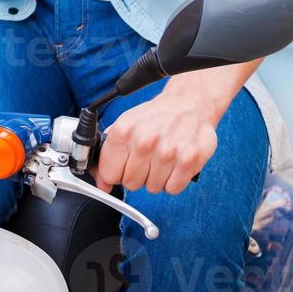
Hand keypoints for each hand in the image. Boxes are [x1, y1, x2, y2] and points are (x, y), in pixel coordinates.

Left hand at [93, 84, 222, 195]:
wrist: (190, 102)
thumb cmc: (157, 116)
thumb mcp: (126, 124)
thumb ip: (110, 152)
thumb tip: (102, 182)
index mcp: (124, 130)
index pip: (109, 173)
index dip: (116, 173)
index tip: (122, 168)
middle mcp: (144, 141)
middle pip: (131, 184)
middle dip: (138, 174)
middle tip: (148, 158)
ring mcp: (167, 152)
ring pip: (153, 188)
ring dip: (158, 177)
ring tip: (163, 158)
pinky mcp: (188, 161)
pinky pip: (173, 188)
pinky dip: (174, 180)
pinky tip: (175, 163)